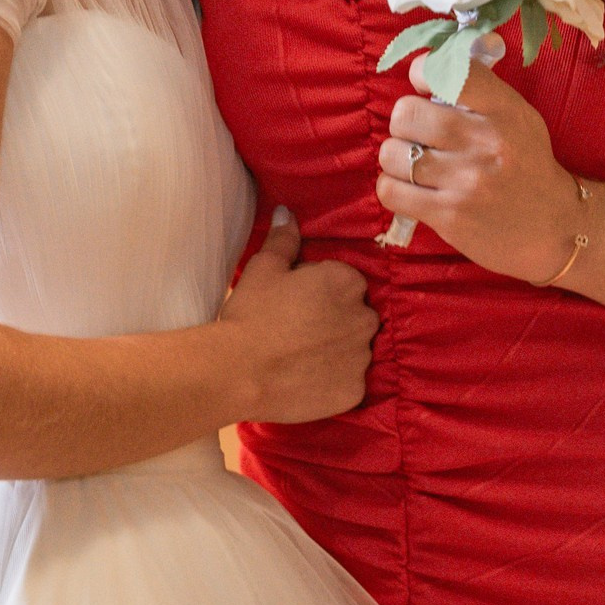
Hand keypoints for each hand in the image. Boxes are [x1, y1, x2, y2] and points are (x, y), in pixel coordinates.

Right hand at [218, 208, 377, 422]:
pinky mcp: (354, 392)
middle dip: (334, 319)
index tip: (295, 301)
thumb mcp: (264, 268)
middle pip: (355, 314)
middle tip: (297, 329)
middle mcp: (365, 317)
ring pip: (354, 349)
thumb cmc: (251, 313)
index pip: (345, 281)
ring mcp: (362, 358)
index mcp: (347, 282)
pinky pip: (349, 382)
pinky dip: (333, 382)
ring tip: (300, 357)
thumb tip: (289, 213)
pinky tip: (305, 379)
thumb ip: (284, 239)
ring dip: (336, 350)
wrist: (239, 370)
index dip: (319, 290)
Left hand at [376, 57, 587, 285]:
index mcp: (504, 110)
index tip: (424, 86)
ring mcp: (467, 181)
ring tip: (415, 165)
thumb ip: (477, 91)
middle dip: (404, 123)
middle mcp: (485, 142)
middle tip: (418, 135)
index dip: (423, 73)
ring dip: (396, 158)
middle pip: (405, 114)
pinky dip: (392, 188)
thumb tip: (423, 68)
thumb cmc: (527, 166)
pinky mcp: (450, 216)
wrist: (555, 228)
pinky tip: (410, 189)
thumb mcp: (518, 118)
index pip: (446, 72)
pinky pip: (390, 190)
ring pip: (392, 153)